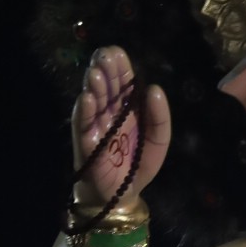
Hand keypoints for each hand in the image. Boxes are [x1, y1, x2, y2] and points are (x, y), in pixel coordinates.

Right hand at [71, 45, 171, 207]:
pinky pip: (85, 125)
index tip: (117, 52)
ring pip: (93, 102)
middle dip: (104, 70)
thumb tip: (154, 88)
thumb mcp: (158, 139)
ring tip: (96, 72)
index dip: (119, 67)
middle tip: (104, 56)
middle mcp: (109, 113)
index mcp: (126, 108)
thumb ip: (160, 116)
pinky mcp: (87, 143)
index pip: (121, 82)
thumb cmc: (139, 163)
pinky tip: (88, 97)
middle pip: (105, 87)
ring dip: (94, 86)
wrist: (125, 193)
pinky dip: (86, 111)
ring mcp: (96, 126)